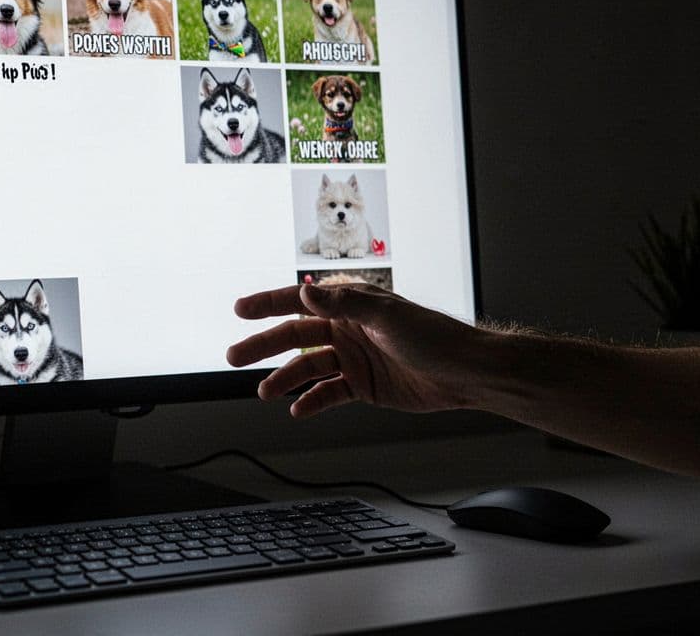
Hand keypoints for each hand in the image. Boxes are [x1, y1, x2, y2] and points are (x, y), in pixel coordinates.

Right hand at [226, 283, 489, 417]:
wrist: (466, 374)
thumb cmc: (433, 337)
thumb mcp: (385, 315)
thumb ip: (342, 303)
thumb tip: (306, 290)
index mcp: (350, 304)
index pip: (300, 301)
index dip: (268, 304)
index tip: (240, 310)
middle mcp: (348, 329)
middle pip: (295, 336)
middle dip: (264, 346)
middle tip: (234, 356)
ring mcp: (354, 358)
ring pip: (308, 367)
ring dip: (286, 378)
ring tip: (265, 391)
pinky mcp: (364, 385)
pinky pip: (329, 393)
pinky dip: (312, 401)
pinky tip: (298, 409)